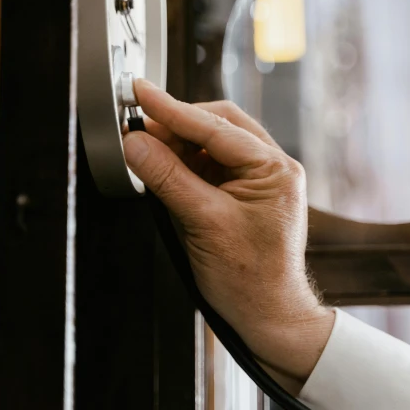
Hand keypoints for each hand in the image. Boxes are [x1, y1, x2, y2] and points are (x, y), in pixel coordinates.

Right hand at [123, 80, 334, 390]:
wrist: (268, 316)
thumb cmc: (249, 279)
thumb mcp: (202, 223)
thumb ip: (167, 178)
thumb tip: (135, 143)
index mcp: (274, 169)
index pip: (215, 128)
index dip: (172, 110)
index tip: (140, 93)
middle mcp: (272, 168)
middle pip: (219, 126)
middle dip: (178, 124)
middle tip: (139, 128)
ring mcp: (260, 180)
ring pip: (214, 144)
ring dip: (180, 145)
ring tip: (148, 153)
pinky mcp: (246, 194)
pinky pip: (212, 166)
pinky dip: (186, 165)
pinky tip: (166, 171)